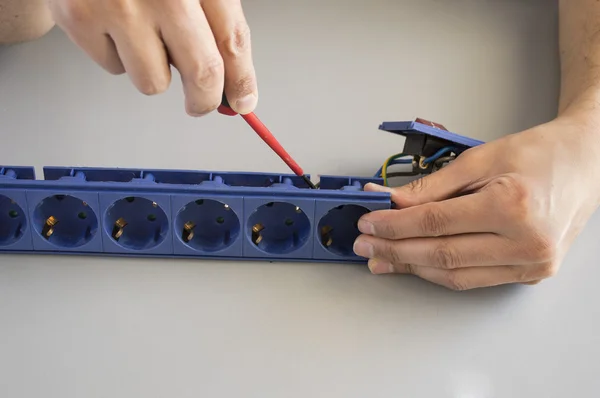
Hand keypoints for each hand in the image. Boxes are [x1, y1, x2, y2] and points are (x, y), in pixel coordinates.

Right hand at [47, 0, 256, 115]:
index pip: (232, 39)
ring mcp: (119, 6)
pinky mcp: (79, 17)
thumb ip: (211, 20)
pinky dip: (116, 53)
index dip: (242, 79)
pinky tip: (111, 23)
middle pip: (202, 72)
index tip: (243, 100)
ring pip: (154, 81)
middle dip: (205, 100)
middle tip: (200, 103)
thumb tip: (228, 82)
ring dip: (153, 70)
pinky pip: (114, 67)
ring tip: (142, 34)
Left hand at [353, 116, 599, 289]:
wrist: (586, 164)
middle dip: (395, 250)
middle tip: (366, 245)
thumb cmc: (540, 154)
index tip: (369, 223)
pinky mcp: (530, 274)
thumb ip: (432, 186)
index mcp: (512, 207)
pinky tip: (416, 264)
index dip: (395, 226)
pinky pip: (474, 280)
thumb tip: (392, 203)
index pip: (435, 223)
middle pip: (442, 255)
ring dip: (413, 268)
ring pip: (455, 276)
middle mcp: (525, 242)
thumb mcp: (480, 159)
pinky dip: (441, 273)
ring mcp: (531, 264)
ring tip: (382, 258)